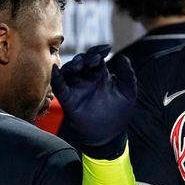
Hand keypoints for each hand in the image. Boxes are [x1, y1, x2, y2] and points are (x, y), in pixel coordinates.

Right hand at [51, 44, 136, 158]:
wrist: (110, 135)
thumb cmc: (120, 112)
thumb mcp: (128, 91)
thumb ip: (128, 74)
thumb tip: (122, 57)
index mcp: (100, 75)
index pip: (96, 58)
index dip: (99, 51)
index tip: (107, 48)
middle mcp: (86, 79)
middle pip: (82, 62)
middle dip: (87, 57)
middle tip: (95, 58)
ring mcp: (77, 89)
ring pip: (69, 71)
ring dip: (73, 65)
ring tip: (80, 63)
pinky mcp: (68, 100)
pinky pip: (59, 87)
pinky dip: (56, 78)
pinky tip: (56, 70)